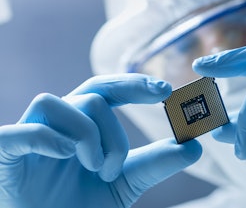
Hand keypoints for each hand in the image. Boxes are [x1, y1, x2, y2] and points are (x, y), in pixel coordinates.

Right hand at [0, 74, 201, 207]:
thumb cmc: (81, 204)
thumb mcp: (124, 183)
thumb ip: (155, 163)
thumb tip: (195, 146)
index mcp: (84, 125)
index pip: (109, 89)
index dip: (135, 83)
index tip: (165, 90)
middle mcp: (60, 123)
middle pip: (91, 94)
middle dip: (114, 128)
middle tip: (119, 164)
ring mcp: (31, 135)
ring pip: (59, 104)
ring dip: (86, 135)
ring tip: (94, 169)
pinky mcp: (6, 153)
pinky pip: (21, 131)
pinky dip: (47, 138)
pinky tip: (66, 156)